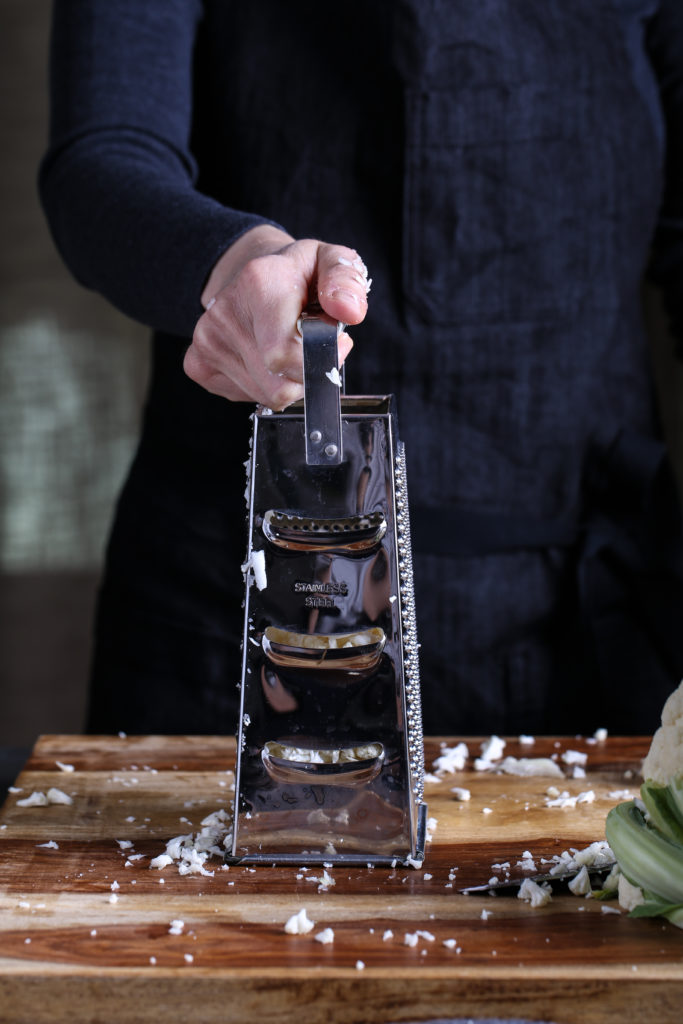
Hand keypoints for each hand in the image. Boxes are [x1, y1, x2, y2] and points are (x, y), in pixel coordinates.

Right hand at [183, 225, 369, 408]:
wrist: (248, 273)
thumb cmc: (295, 274)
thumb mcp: (330, 261)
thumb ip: (346, 279)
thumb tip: (348, 311)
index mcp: (258, 282)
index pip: (284, 356)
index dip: (320, 360)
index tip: (335, 343)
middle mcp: (225, 313)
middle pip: (279, 386)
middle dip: (307, 373)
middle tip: (312, 345)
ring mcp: (207, 341)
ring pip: (266, 396)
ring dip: (288, 380)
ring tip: (287, 345)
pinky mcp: (198, 364)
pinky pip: (247, 397)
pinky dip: (265, 385)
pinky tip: (266, 357)